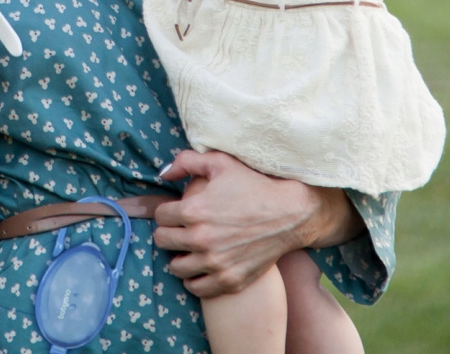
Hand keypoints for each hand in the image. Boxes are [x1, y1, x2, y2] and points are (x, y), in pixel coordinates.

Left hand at [152, 150, 355, 297]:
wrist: (289, 214)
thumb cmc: (252, 185)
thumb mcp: (219, 162)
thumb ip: (186, 161)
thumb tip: (164, 174)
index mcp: (193, 211)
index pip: (160, 216)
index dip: (166, 211)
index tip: (176, 211)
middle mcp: (201, 240)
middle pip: (163, 241)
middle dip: (169, 232)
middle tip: (180, 229)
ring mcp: (216, 263)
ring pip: (176, 267)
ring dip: (179, 257)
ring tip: (188, 249)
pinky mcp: (231, 281)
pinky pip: (197, 288)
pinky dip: (194, 279)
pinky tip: (200, 267)